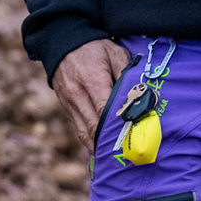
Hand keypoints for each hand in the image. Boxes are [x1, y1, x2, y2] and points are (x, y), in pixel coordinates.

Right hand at [52, 39, 130, 154]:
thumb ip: (126, 73)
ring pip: (84, 133)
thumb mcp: (113, 53)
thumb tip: (139, 95)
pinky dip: (91, 141)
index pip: (105, 110)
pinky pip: (79, 129)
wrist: (61, 42)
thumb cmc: (93, 47)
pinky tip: (104, 148)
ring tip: (118, 158)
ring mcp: (69, 103)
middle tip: (130, 156)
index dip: (119, 126)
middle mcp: (77, 94)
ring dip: (100, 146)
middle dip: (111, 142)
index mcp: (92, 79)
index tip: (135, 138)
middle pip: (94, 126)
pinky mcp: (66, 107)